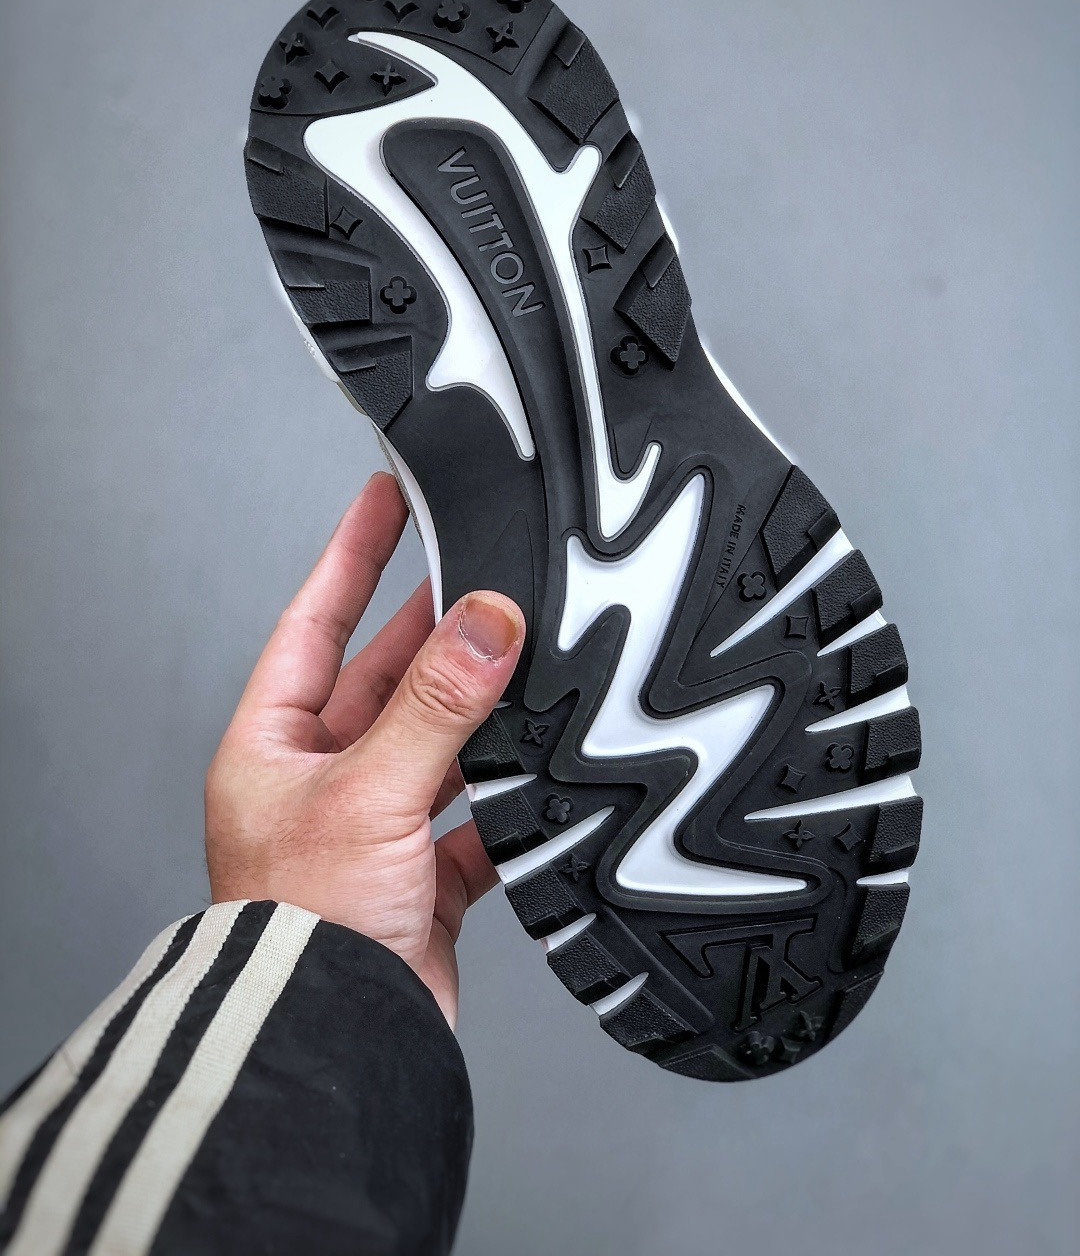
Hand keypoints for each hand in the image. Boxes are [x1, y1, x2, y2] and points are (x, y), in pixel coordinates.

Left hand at [205, 472, 524, 1025]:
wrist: (331, 1046)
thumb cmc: (300, 931)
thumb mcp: (368, 793)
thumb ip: (435, 705)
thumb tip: (485, 622)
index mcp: (270, 748)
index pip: (313, 623)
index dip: (350, 556)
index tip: (385, 499)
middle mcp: (316, 782)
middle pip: (383, 679)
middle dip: (434, 628)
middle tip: (484, 570)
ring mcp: (370, 828)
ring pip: (435, 742)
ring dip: (477, 711)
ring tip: (524, 655)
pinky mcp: (418, 877)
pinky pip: (471, 816)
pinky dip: (505, 797)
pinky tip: (538, 772)